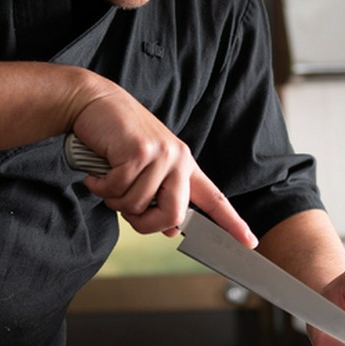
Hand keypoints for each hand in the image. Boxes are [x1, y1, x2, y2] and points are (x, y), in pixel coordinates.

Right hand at [70, 92, 257, 247]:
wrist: (94, 103)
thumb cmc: (116, 139)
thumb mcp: (144, 170)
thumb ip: (158, 198)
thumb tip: (170, 231)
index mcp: (184, 165)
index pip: (214, 199)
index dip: (232, 223)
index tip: (250, 242)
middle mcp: (179, 159)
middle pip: (173, 216)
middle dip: (143, 223)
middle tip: (124, 210)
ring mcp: (162, 154)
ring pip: (138, 206)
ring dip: (115, 201)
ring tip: (106, 180)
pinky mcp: (140, 152)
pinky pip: (119, 190)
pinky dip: (101, 187)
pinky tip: (96, 174)